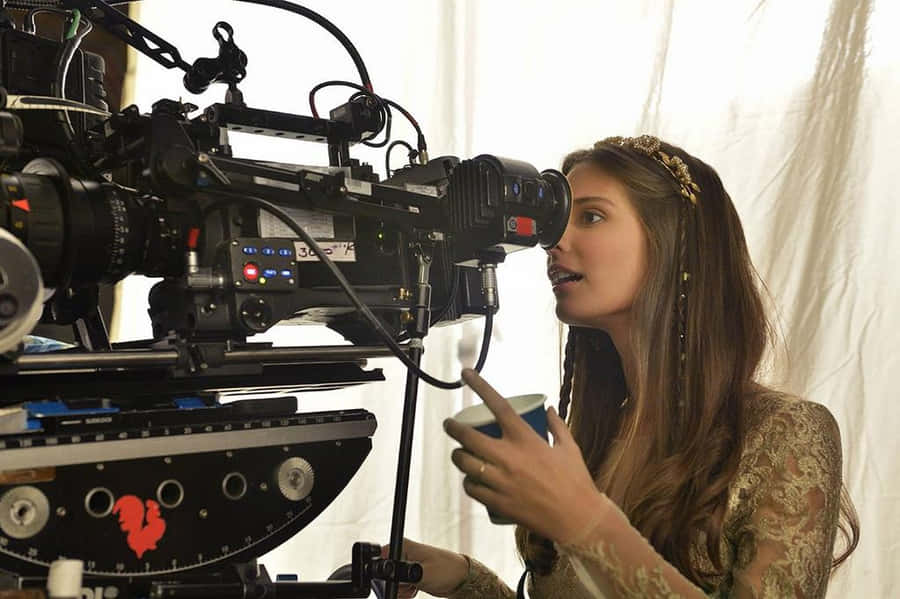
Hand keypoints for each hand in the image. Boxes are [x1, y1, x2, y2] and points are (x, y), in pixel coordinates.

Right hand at [379, 538, 469, 597]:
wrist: (460, 578)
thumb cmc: (446, 570)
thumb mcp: (422, 574)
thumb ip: (403, 575)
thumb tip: (390, 576)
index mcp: (403, 545)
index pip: (381, 558)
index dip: (386, 574)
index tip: (399, 581)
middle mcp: (402, 552)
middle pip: (385, 573)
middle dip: (396, 585)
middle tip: (410, 586)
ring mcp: (406, 563)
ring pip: (392, 582)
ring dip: (401, 590)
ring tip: (414, 587)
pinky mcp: (409, 573)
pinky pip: (398, 585)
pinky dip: (405, 591)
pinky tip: (415, 590)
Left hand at [444, 369, 609, 544]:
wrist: (577, 519)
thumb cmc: (575, 481)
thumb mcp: (569, 447)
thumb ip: (557, 426)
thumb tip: (548, 409)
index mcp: (525, 439)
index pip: (497, 405)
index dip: (479, 386)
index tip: (466, 374)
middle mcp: (508, 457)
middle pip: (468, 436)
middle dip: (453, 428)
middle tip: (450, 425)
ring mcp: (500, 481)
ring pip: (464, 463)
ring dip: (458, 455)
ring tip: (459, 453)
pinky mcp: (497, 502)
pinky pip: (472, 488)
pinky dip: (468, 481)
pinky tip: (471, 479)